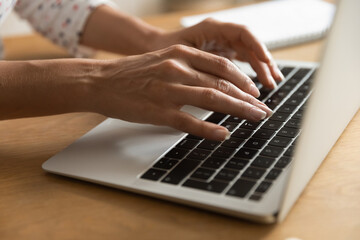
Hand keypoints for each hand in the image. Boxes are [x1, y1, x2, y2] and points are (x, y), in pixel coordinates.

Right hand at [88, 45, 272, 140]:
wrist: (101, 81)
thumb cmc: (132, 73)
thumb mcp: (163, 59)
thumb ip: (188, 66)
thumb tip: (215, 81)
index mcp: (180, 53)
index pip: (222, 65)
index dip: (243, 79)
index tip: (256, 91)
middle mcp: (177, 68)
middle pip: (222, 83)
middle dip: (248, 98)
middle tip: (263, 109)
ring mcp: (168, 90)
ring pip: (212, 99)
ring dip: (238, 110)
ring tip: (256, 118)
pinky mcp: (158, 111)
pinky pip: (189, 121)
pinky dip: (209, 129)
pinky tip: (223, 134)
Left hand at [153, 18, 283, 88]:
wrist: (151, 49)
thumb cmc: (161, 50)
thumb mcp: (181, 57)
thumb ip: (202, 66)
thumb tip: (221, 85)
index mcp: (211, 28)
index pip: (242, 33)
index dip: (258, 48)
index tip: (267, 63)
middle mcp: (219, 33)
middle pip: (249, 45)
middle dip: (263, 63)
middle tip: (272, 81)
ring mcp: (220, 43)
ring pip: (247, 54)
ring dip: (260, 68)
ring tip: (271, 84)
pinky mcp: (219, 54)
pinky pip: (240, 61)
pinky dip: (250, 72)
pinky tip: (258, 84)